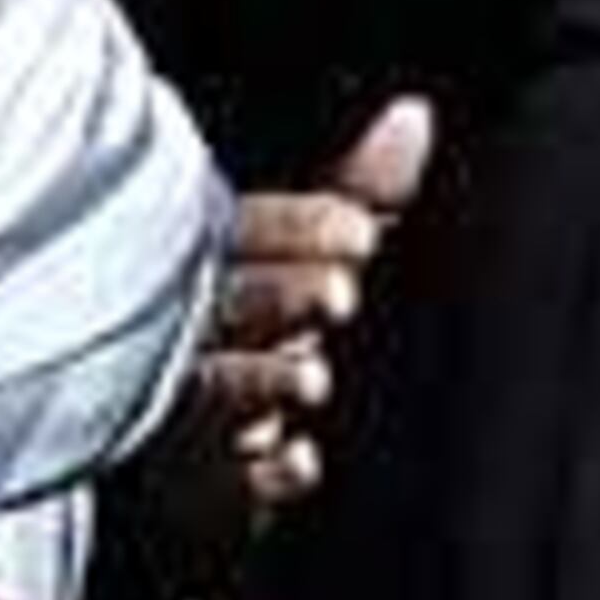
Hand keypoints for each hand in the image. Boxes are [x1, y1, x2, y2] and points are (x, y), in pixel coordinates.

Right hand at [192, 97, 433, 514]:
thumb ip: (358, 190)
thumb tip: (416, 115)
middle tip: (344, 295)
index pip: (239, 229)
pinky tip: (302, 463)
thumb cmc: (267, 329)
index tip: (362, 235)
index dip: (297, 229)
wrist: (205, 451)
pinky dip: (260, 475)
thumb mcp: (311, 252)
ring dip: (261, 381)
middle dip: (281, 295)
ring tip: (316, 379)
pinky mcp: (193, 485)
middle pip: (222, 303)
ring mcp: (183, 406)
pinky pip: (217, 484)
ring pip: (211, 388)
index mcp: (211, 259)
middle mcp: (188, 328)